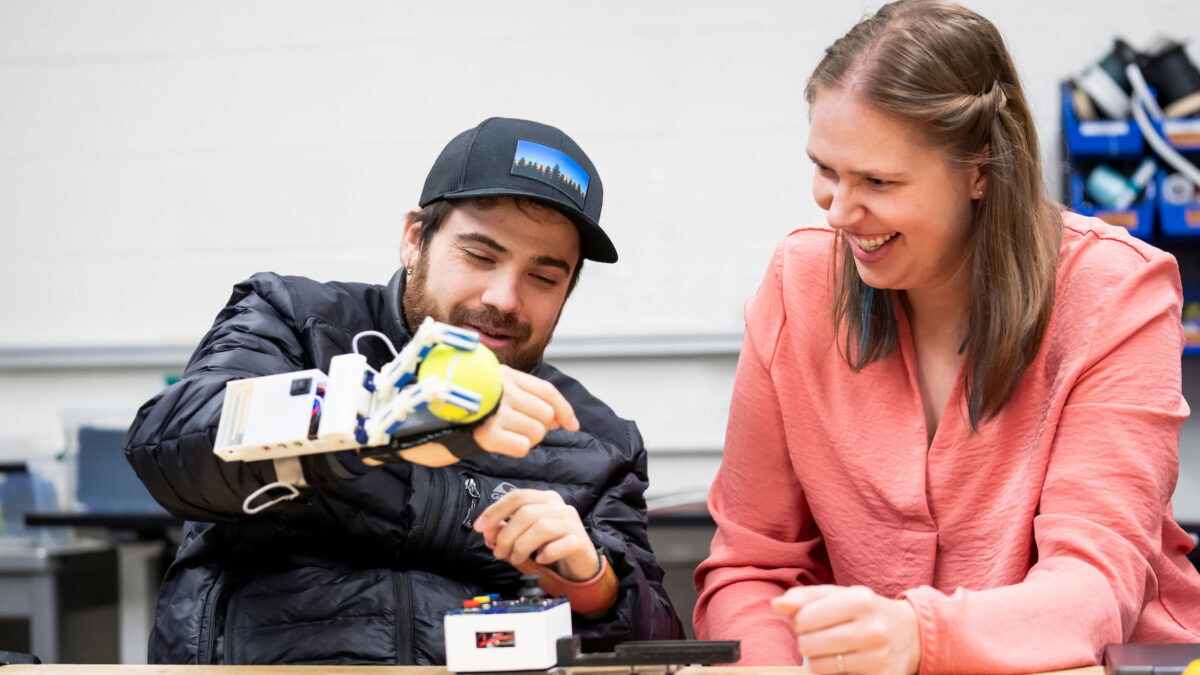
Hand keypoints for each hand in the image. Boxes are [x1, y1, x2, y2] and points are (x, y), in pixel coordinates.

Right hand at [471, 365, 578, 457]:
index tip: (572, 425)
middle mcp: (502, 390)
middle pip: (546, 413)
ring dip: (529, 440)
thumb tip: (560, 419)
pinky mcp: (487, 434)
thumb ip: (529, 398)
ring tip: (510, 436)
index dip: (564, 409)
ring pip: (537, 432)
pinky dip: (517, 449)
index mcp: (505, 375)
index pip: (547, 391)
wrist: (431, 422)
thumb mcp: (497, 391)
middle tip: (524, 430)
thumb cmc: (471, 408)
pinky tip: (503, 444)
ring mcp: (495, 411)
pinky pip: (522, 447)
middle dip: (542, 428)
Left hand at [473, 489, 599, 580]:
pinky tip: (540, 560)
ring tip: (515, 559)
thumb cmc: (549, 545)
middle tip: (499, 553)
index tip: (480, 527)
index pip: (518, 496)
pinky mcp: (580, 541)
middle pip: (526, 512)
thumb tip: (486, 530)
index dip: (496, 510)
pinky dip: (546, 553)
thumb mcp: (523, 537)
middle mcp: (560, 507)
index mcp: (545, 499)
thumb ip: (505, 531)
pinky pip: (561, 544)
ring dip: (522, 546)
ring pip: (542, 527)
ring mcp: (572, 523)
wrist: (579, 562)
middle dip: (506, 535)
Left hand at [770, 585, 920, 674]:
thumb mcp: (841, 595)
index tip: (810, 621)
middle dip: (807, 641)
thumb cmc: (867, 611)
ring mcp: (878, 657)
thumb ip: (806, 597)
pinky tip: (846, 662)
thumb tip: (776, 605)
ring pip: (819, 666)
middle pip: (808, 644)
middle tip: (821, 636)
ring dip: (818, 659)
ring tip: (833, 649)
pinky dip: (833, 673)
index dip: (799, 621)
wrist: (913, 634)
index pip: (803, 618)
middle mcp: (872, 629)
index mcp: (860, 601)